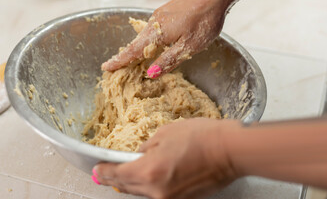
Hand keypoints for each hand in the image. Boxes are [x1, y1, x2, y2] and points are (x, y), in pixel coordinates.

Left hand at [92, 119, 241, 198]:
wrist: (229, 150)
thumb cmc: (200, 136)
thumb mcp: (165, 133)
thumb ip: (147, 147)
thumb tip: (141, 155)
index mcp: (149, 172)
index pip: (117, 176)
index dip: (104, 173)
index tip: (96, 171)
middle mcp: (157, 191)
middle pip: (128, 188)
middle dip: (115, 180)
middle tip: (104, 174)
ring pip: (143, 193)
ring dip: (133, 184)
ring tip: (126, 174)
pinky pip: (159, 194)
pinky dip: (151, 186)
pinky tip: (151, 176)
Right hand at [101, 0, 228, 77]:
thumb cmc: (204, 20)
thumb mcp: (189, 46)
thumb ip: (168, 60)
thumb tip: (150, 74)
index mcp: (157, 33)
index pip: (133, 51)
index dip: (120, 61)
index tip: (106, 67)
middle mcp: (154, 22)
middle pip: (136, 43)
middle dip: (126, 56)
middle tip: (116, 67)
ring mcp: (160, 15)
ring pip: (144, 35)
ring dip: (137, 48)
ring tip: (132, 60)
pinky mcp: (167, 11)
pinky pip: (152, 29)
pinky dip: (148, 40)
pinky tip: (153, 44)